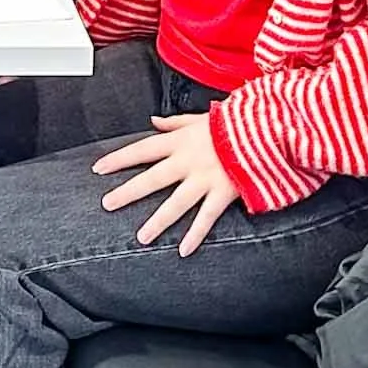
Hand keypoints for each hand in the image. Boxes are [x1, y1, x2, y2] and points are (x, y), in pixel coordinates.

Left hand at [92, 113, 241, 256]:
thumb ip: (175, 123)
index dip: (119, 159)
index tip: (99, 168)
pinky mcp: (224, 193)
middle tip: (107, 204)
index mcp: (180, 141)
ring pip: (175, 203)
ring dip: (157, 222)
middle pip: (151, 178)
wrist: (268, 129)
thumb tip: (153, 121)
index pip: (142, 149)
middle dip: (128, 192)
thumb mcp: (201, 117)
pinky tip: (183, 250)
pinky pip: (206, 218)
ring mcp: (205, 179)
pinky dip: (195, 235)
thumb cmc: (235, 122)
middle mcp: (188, 161)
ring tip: (141, 237)